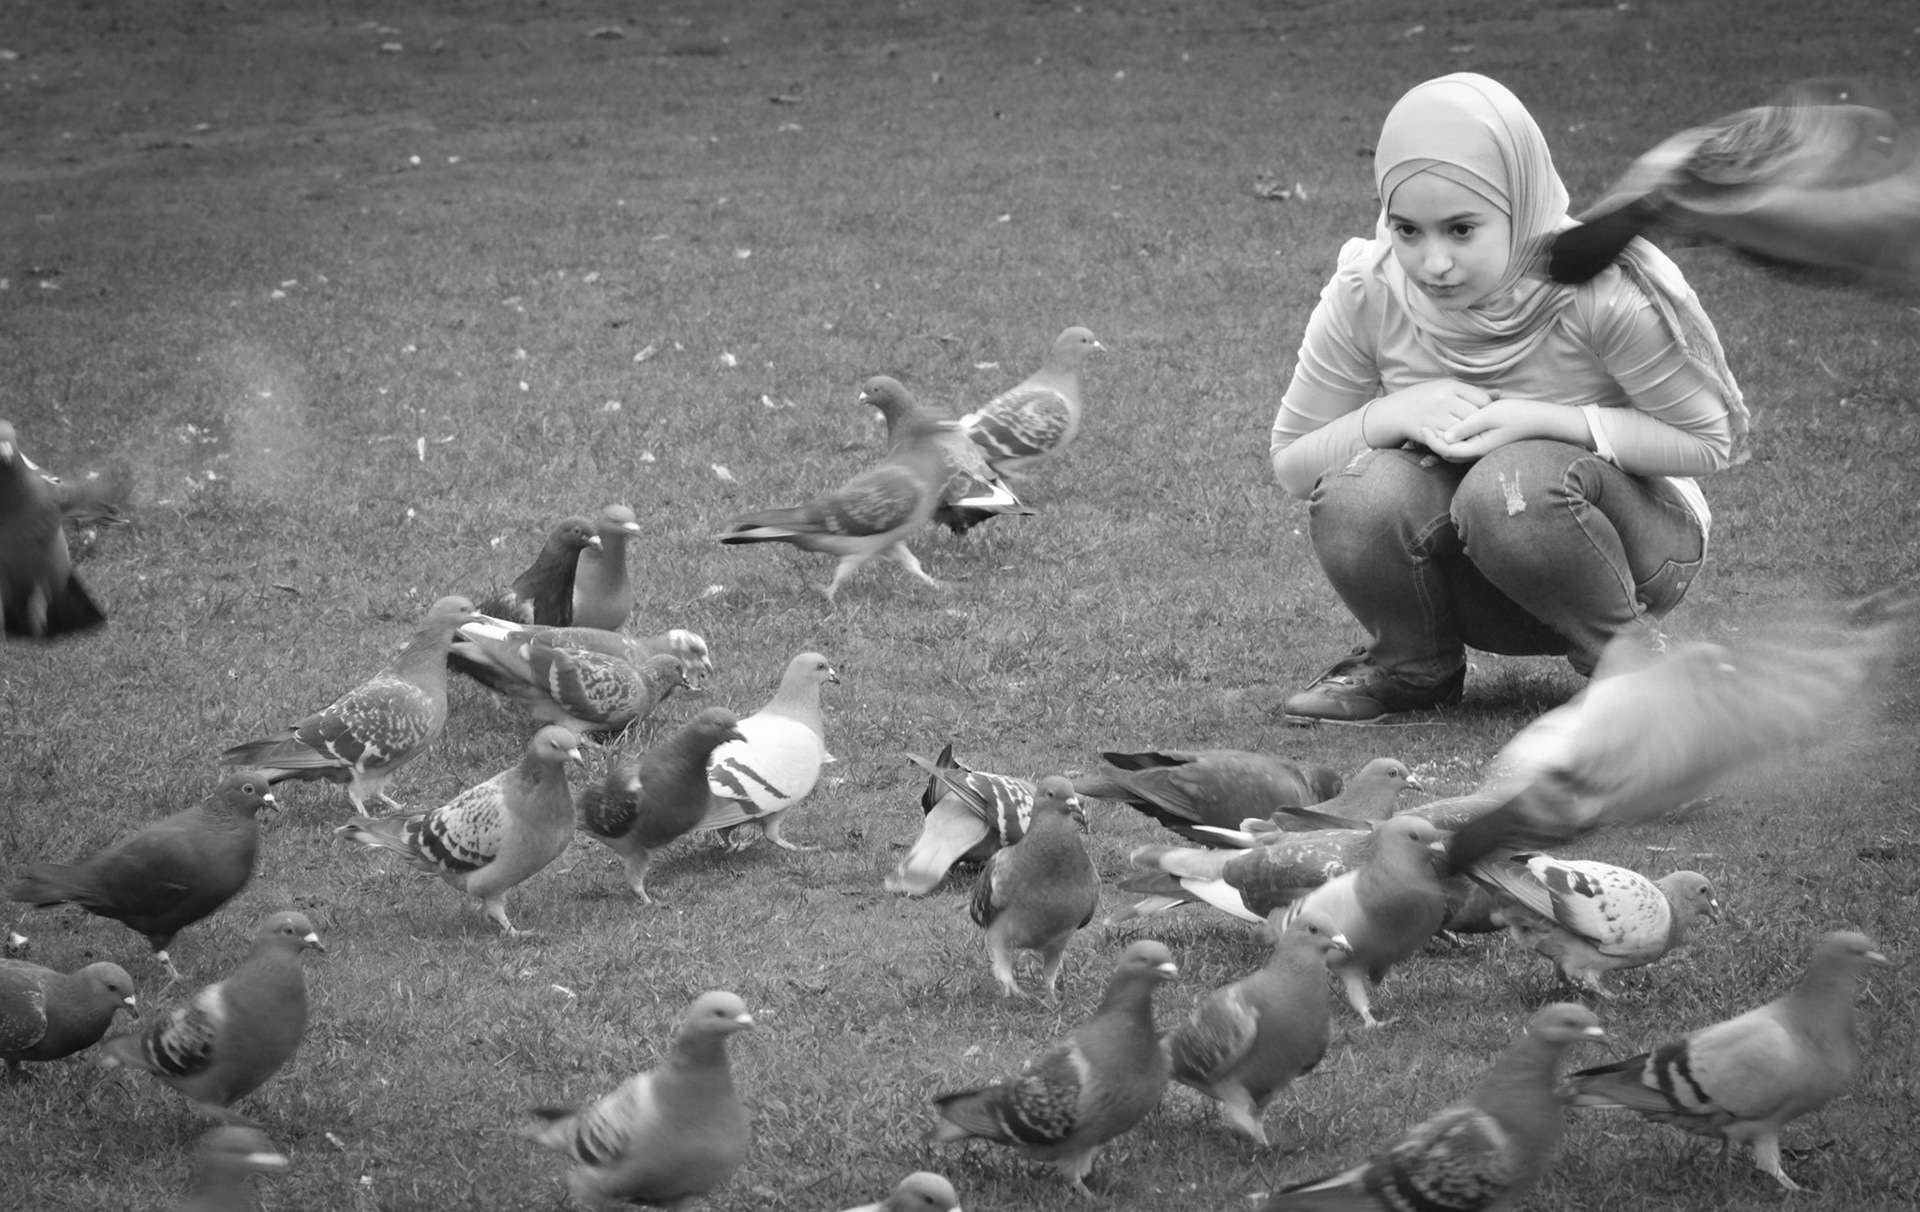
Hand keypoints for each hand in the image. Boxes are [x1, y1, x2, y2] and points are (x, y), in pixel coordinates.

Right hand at [1369, 379, 1495, 446]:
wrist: (1395, 412)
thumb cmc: (1425, 397)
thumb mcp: (1446, 386)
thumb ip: (1472, 391)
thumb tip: (1500, 394)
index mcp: (1450, 386)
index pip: (1482, 399)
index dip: (1487, 408)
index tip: (1483, 413)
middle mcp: (1444, 400)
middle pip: (1476, 415)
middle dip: (1481, 423)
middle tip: (1482, 428)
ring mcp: (1436, 417)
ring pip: (1466, 430)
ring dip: (1471, 435)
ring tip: (1473, 435)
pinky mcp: (1430, 433)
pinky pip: (1452, 441)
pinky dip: (1459, 443)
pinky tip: (1459, 441)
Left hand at [1418, 399, 1586, 461]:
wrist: (1542, 420)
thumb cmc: (1518, 414)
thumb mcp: (1490, 415)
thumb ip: (1467, 426)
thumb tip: (1446, 436)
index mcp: (1478, 447)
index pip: (1446, 450)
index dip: (1431, 439)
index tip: (1422, 425)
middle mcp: (1479, 453)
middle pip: (1448, 453)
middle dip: (1433, 441)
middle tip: (1420, 425)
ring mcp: (1483, 449)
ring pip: (1455, 450)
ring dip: (1442, 440)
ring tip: (1430, 424)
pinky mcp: (1486, 444)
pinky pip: (1465, 445)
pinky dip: (1454, 438)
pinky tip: (1449, 424)